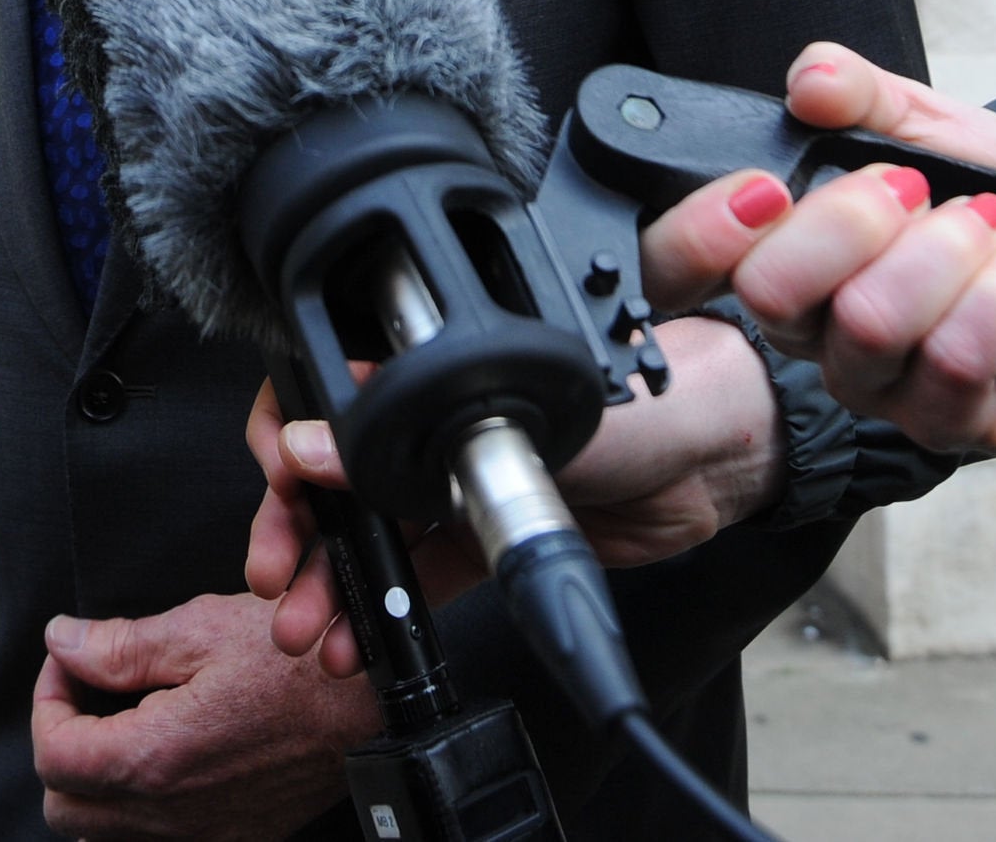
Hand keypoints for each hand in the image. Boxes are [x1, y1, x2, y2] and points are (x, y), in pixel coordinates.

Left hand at [29, 591, 376, 837]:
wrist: (374, 709)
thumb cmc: (299, 664)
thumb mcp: (201, 630)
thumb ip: (119, 645)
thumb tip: (63, 642)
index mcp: (155, 757)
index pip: (53, 754)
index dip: (47, 699)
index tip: (69, 663)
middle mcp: (170, 813)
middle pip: (65, 807)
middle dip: (62, 743)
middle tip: (89, 693)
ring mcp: (202, 836)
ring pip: (103, 835)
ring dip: (95, 782)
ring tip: (124, 724)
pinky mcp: (230, 840)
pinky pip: (155, 841)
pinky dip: (137, 809)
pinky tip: (162, 759)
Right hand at [243, 318, 782, 674]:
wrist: (718, 453)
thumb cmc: (633, 393)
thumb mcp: (510, 406)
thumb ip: (402, 429)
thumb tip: (307, 445)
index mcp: (429, 355)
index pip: (324, 386)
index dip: (286, 437)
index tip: (277, 484)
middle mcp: (427, 410)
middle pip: (330, 467)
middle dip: (294, 525)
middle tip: (277, 573)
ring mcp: (451, 474)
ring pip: (366, 529)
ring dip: (329, 579)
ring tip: (306, 626)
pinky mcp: (481, 533)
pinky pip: (414, 573)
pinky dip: (380, 607)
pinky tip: (350, 639)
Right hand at [639, 43, 995, 457]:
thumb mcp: (934, 126)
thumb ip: (865, 94)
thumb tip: (810, 80)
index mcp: (784, 256)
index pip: (692, 263)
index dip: (707, 227)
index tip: (771, 183)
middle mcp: (812, 334)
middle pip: (772, 293)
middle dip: (852, 218)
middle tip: (918, 188)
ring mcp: (877, 389)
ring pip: (870, 323)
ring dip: (948, 252)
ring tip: (995, 222)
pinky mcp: (948, 426)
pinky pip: (954, 364)